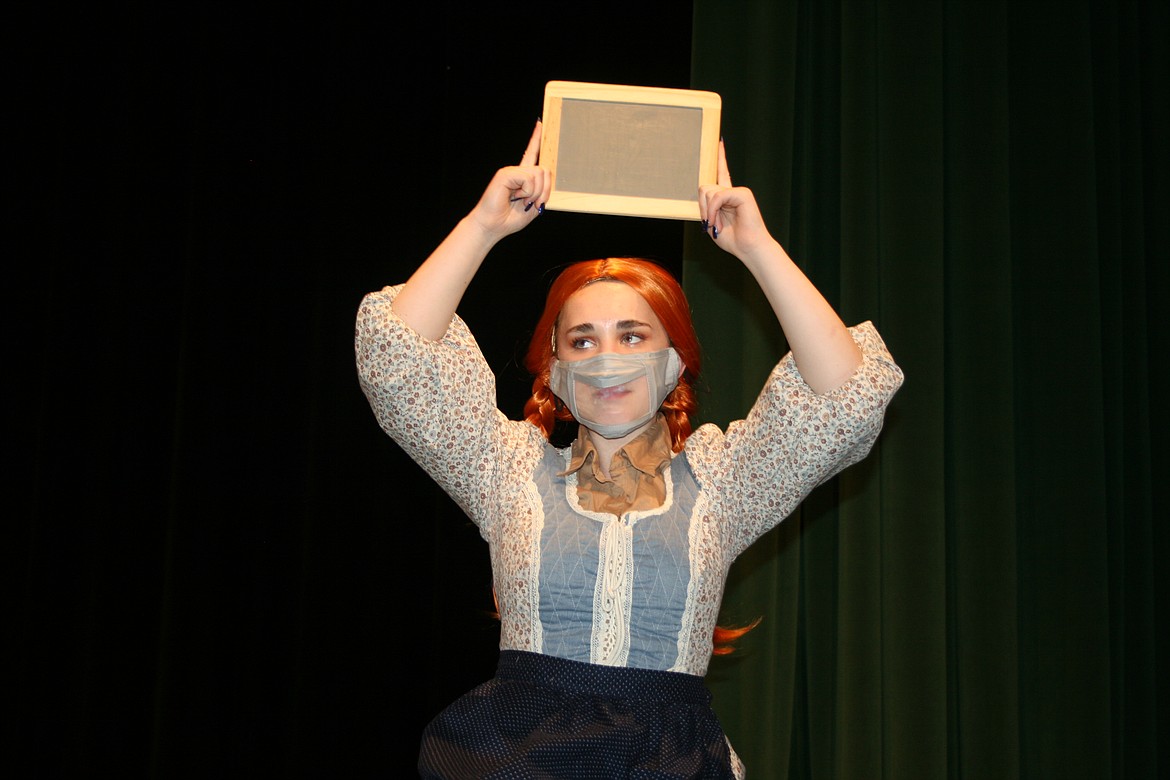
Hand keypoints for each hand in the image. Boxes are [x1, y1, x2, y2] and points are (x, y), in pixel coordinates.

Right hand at [468, 120, 550, 239]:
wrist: (492, 226)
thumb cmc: (509, 219)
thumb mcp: (534, 206)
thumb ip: (542, 192)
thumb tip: (545, 175)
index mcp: (523, 178)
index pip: (532, 155)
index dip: (536, 139)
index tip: (540, 123)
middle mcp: (517, 171)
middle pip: (544, 170)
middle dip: (545, 190)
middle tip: (534, 204)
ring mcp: (511, 171)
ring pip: (538, 174)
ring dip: (536, 193)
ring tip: (522, 201)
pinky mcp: (505, 174)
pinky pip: (528, 178)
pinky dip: (528, 191)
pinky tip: (516, 196)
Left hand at [698, 140, 773, 258]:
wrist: (749, 248)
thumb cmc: (733, 239)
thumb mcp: (711, 222)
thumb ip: (706, 206)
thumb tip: (705, 189)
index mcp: (727, 197)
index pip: (722, 173)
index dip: (721, 158)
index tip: (720, 141)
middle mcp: (733, 191)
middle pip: (704, 188)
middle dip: (703, 207)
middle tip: (710, 223)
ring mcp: (738, 191)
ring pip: (708, 192)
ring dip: (708, 212)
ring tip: (717, 225)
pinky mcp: (743, 193)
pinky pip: (717, 197)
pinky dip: (714, 211)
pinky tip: (718, 223)